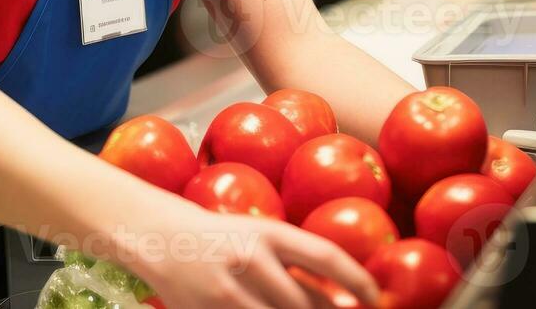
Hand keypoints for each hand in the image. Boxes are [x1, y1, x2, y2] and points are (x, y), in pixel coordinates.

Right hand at [121, 200, 378, 308]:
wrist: (160, 237)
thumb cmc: (224, 239)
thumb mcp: (261, 239)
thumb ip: (297, 265)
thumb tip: (347, 301)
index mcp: (270, 232)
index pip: (327, 255)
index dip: (357, 280)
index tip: (375, 300)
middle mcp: (251, 257)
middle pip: (305, 302)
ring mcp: (228, 290)